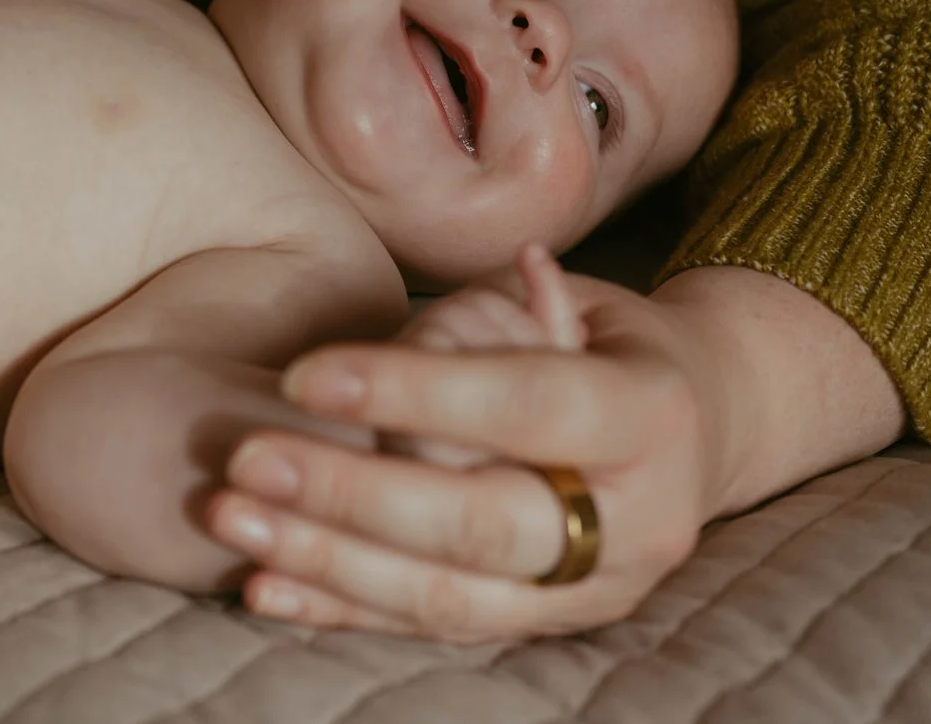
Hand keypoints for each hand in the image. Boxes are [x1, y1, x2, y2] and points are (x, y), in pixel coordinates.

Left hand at [202, 266, 903, 641]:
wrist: (697, 430)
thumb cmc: (605, 340)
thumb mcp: (576, 300)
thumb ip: (507, 311)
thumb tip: (440, 324)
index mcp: (651, 416)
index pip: (525, 405)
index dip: (413, 391)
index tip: (302, 373)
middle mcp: (636, 521)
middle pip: (483, 524)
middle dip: (352, 495)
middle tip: (243, 458)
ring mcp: (595, 591)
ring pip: (451, 597)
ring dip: (328, 563)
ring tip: (233, 518)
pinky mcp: (546, 628)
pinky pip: (432, 631)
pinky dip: (341, 612)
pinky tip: (261, 588)